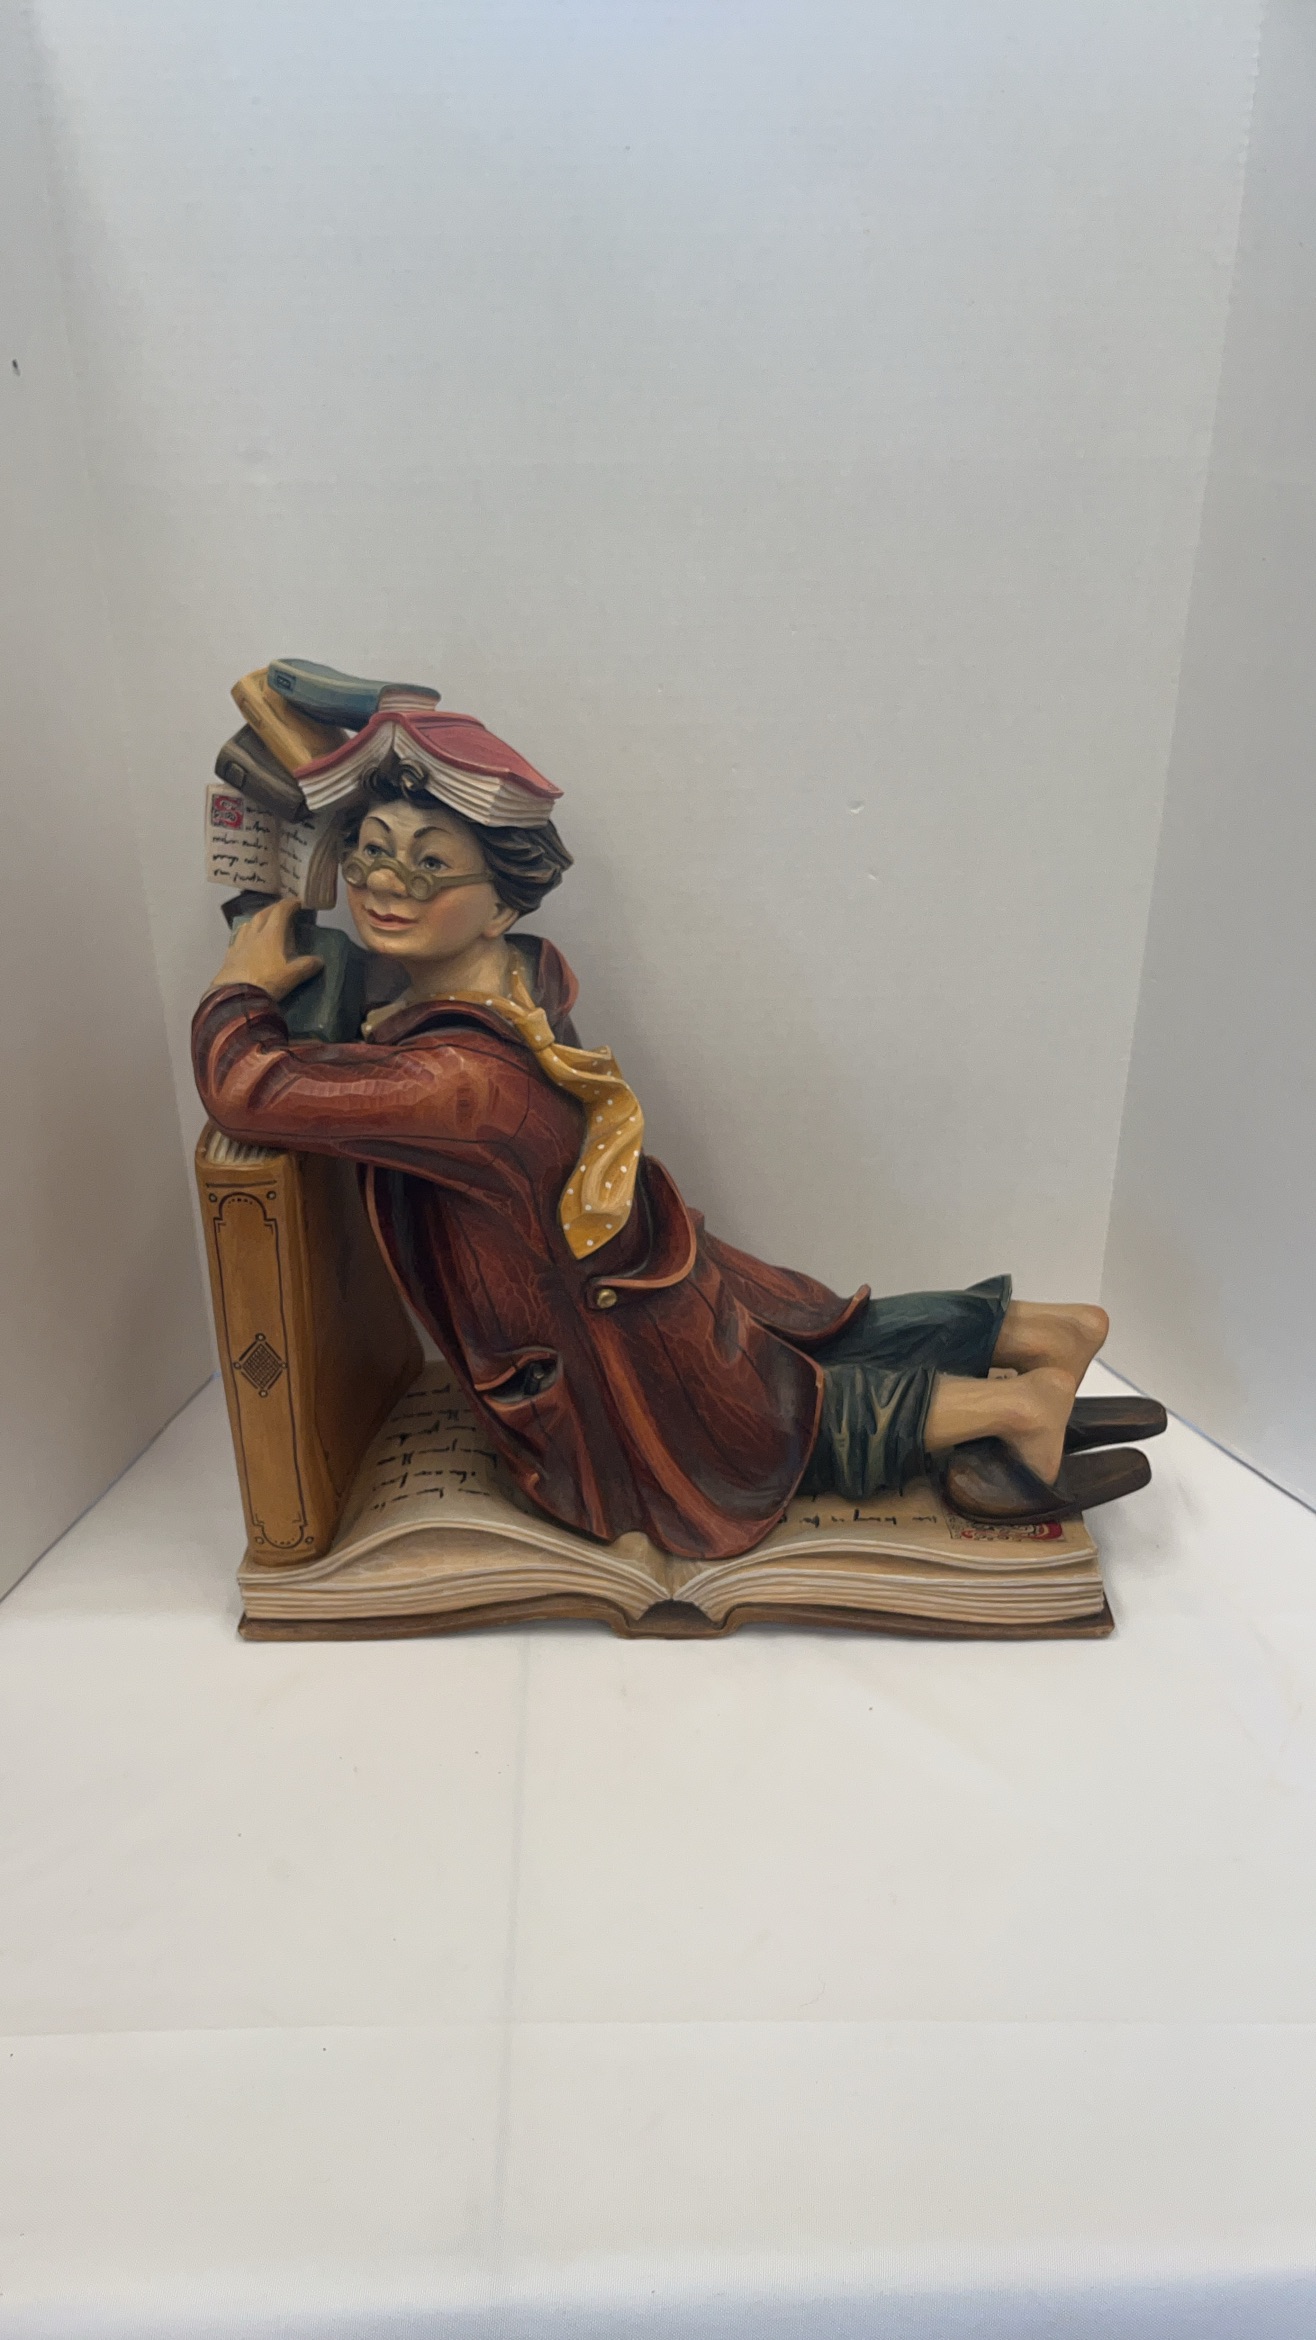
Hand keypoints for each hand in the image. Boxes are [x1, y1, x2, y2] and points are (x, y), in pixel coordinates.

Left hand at [208, 898, 323, 1000]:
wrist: (235, 997)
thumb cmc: (266, 983)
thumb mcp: (291, 976)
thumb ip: (306, 966)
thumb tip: (319, 960)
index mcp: (271, 935)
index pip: (280, 912)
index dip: (289, 905)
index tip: (297, 902)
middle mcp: (254, 935)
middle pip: (262, 914)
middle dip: (273, 909)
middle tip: (281, 909)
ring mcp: (239, 945)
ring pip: (248, 924)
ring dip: (257, 919)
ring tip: (263, 922)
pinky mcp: (229, 956)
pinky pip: (238, 939)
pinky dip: (245, 935)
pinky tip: (245, 941)